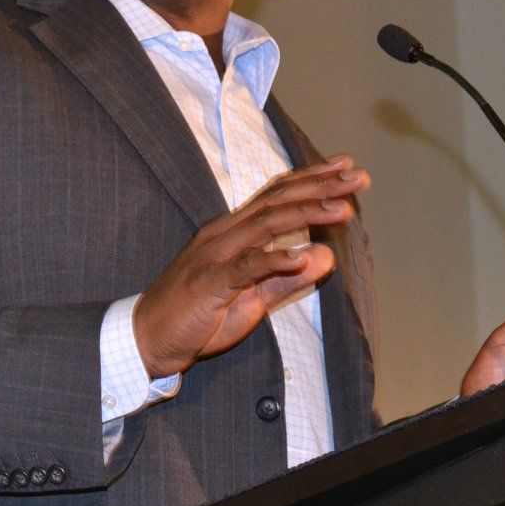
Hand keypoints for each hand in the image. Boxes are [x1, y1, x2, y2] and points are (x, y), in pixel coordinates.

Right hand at [134, 156, 369, 377]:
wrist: (148, 339)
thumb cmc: (196, 317)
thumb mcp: (251, 299)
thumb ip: (286, 278)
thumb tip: (325, 258)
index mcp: (232, 231)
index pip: (276, 195)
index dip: (312, 178)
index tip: (345, 166)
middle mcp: (224, 233)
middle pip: (277, 200)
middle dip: (320, 186)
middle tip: (357, 176)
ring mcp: (216, 255)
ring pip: (267, 224)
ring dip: (307, 214)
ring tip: (342, 209)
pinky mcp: (210, 283)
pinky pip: (246, 267)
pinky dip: (275, 259)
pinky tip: (303, 255)